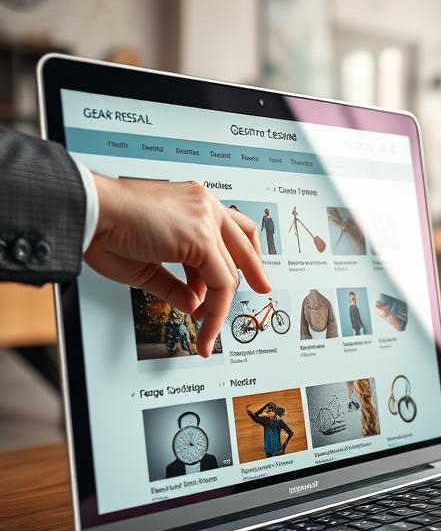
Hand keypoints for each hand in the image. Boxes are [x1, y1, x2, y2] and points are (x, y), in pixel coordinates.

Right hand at [86, 176, 271, 356]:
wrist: (89, 211)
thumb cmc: (105, 229)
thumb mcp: (146, 264)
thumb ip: (175, 284)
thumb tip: (195, 304)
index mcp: (192, 202)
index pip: (230, 227)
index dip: (243, 252)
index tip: (248, 272)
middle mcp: (204, 205)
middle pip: (244, 243)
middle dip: (254, 271)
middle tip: (262, 290)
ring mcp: (206, 219)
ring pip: (229, 271)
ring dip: (220, 305)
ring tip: (206, 328)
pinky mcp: (202, 238)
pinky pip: (220, 284)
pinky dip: (215, 310)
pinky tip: (204, 324)